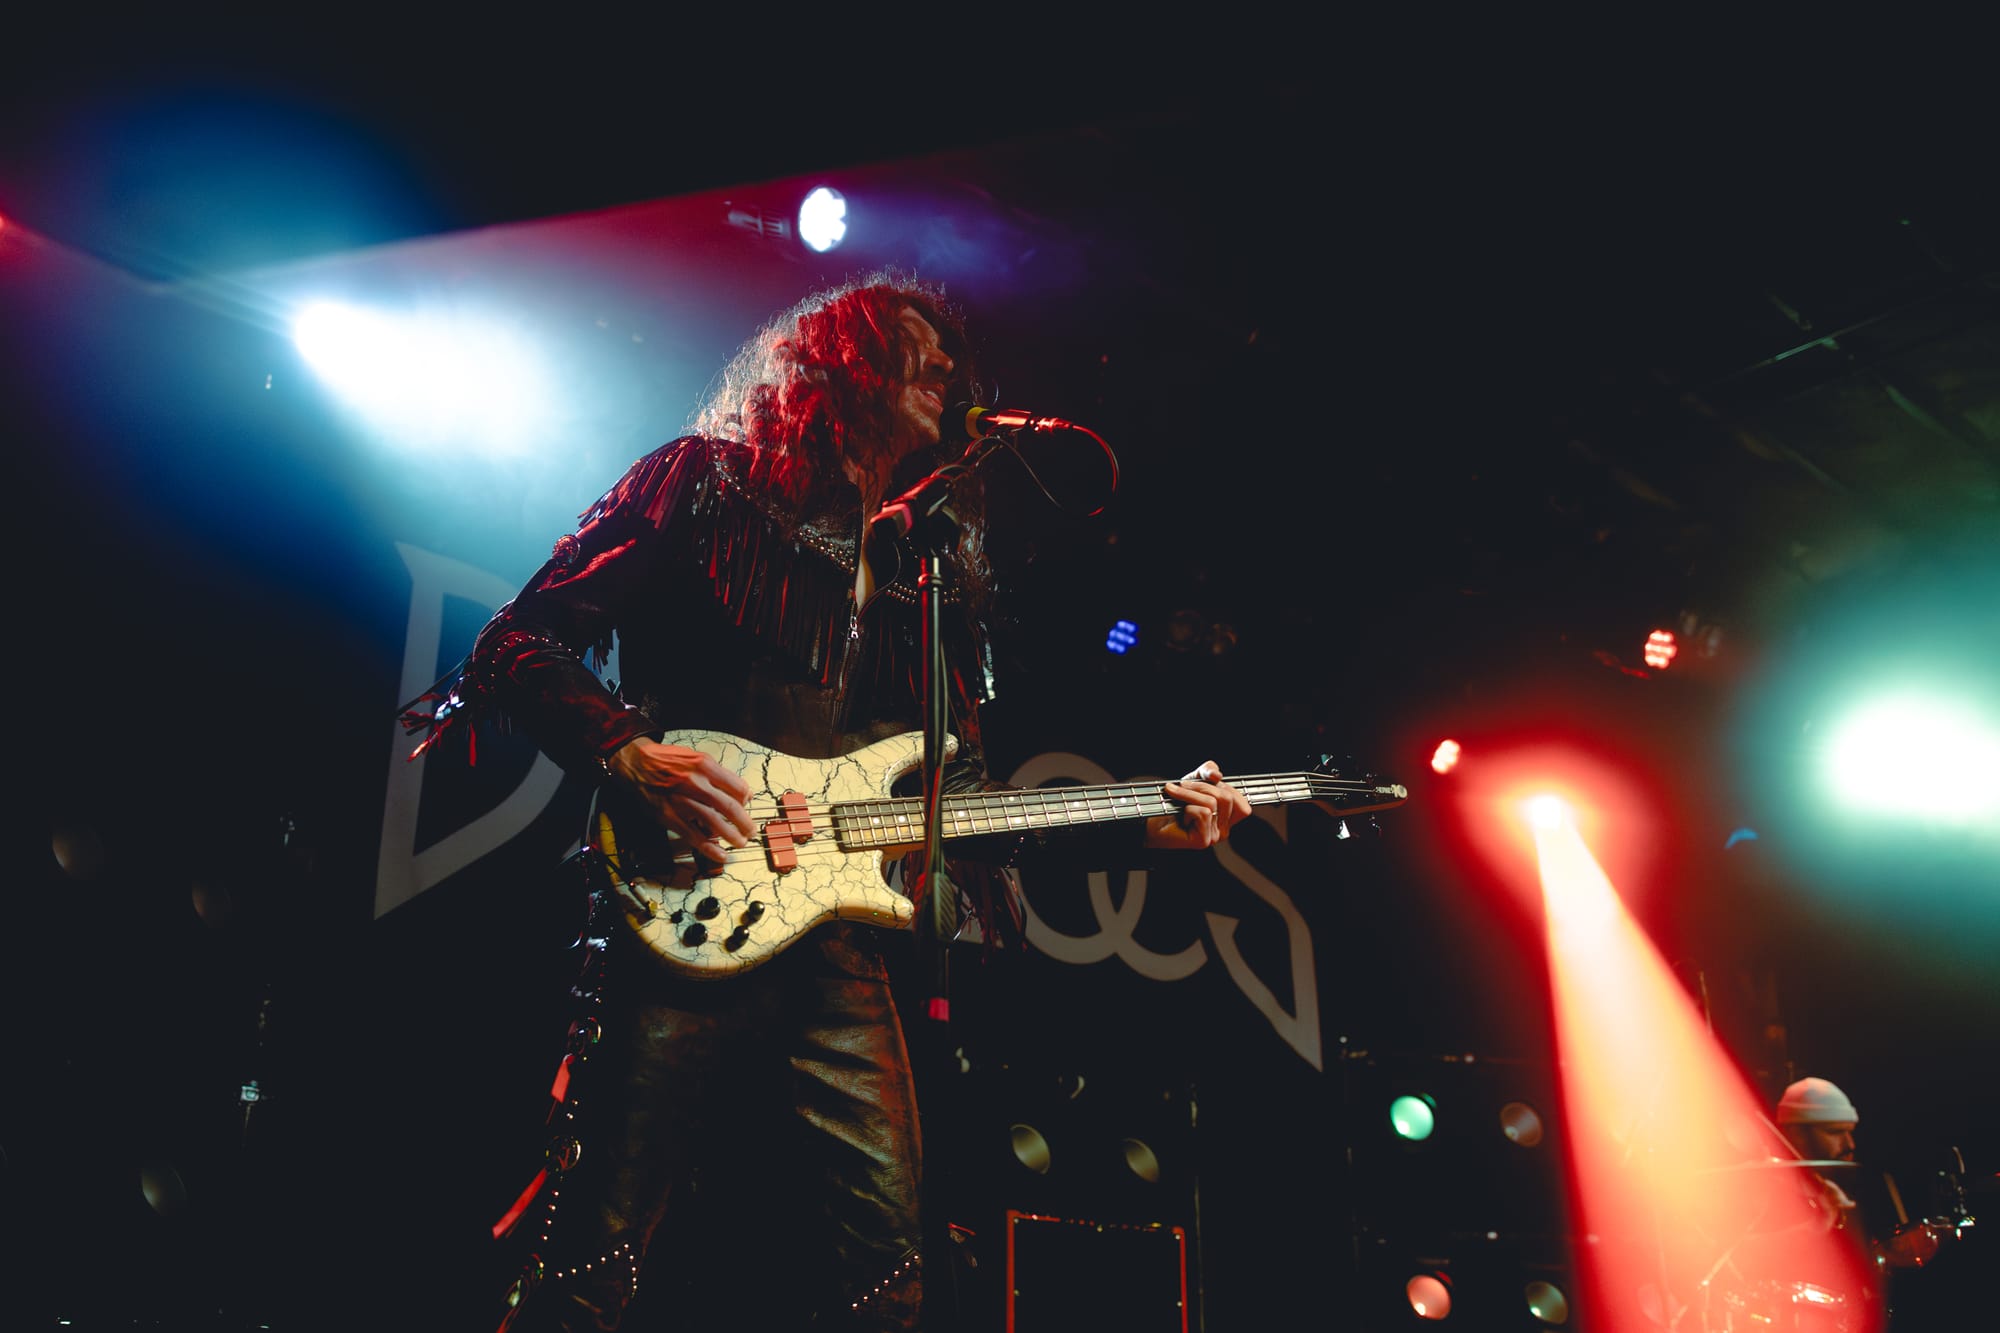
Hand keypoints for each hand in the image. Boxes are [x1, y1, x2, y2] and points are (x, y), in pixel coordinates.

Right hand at [605, 737, 753, 861]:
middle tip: (751, 831)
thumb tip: (742, 791)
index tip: (748, 806)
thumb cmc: (666, 760)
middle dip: (745, 822)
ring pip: (714, 822)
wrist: (635, 762)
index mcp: (704, 766)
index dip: (747, 799)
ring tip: (740, 842)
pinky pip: (693, 835)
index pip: (737, 787)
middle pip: (729, 807)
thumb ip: (718, 773)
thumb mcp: (695, 757)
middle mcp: (694, 783)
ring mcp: (681, 801)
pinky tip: (720, 854)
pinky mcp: (668, 816)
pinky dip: (709, 847)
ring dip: (731, 836)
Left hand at [1144, 760, 1251, 850]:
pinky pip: (1203, 813)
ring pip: (1212, 803)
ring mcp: (1215, 837)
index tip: (1206, 783)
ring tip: (1175, 795)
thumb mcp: (1194, 780)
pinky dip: (1187, 808)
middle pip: (1227, 798)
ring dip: (1189, 794)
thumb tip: (1217, 775)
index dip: (1225, 787)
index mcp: (1227, 818)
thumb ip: (1208, 771)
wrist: (1150, 820)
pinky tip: (1180, 815)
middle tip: (1181, 786)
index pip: (1242, 803)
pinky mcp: (1203, 840)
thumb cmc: (1173, 803)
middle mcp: (1224, 830)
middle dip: (1201, 786)